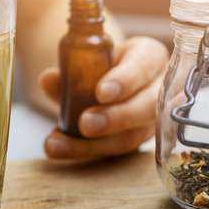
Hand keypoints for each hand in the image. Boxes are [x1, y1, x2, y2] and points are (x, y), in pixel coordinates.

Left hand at [40, 36, 168, 158]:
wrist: (102, 76)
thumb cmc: (100, 62)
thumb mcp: (87, 58)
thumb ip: (70, 69)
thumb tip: (49, 80)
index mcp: (150, 56)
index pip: (143, 66)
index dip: (124, 81)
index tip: (101, 92)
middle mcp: (159, 89)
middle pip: (147, 107)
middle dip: (116, 117)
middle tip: (85, 124)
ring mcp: (153, 120)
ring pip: (132, 137)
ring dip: (93, 144)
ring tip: (57, 144)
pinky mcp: (137, 141)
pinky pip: (115, 152)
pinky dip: (85, 151)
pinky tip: (60, 148)